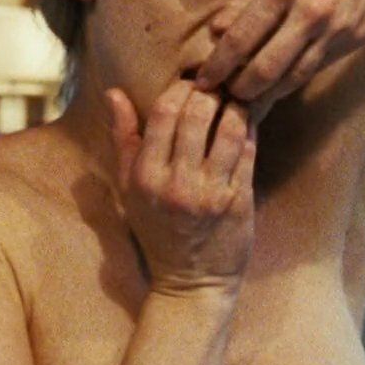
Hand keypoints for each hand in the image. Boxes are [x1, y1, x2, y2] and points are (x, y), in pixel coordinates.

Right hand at [105, 81, 257, 295]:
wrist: (192, 282)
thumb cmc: (157, 230)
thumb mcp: (130, 189)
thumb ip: (123, 139)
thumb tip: (114, 93)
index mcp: (146, 177)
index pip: (163, 113)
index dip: (179, 89)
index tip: (189, 82)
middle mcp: (177, 183)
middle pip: (197, 115)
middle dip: (209, 91)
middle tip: (217, 83)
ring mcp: (211, 193)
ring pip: (229, 129)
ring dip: (235, 105)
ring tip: (234, 96)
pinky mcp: (239, 201)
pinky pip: (248, 152)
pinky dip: (250, 129)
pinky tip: (248, 120)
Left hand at [193, 0, 364, 105]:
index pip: (242, 36)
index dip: (218, 63)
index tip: (202, 78)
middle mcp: (307, 14)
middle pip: (262, 67)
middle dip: (236, 87)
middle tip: (218, 96)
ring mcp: (333, 31)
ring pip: (290, 77)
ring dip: (264, 93)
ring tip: (243, 100)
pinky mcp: (352, 40)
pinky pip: (315, 69)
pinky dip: (292, 82)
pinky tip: (276, 86)